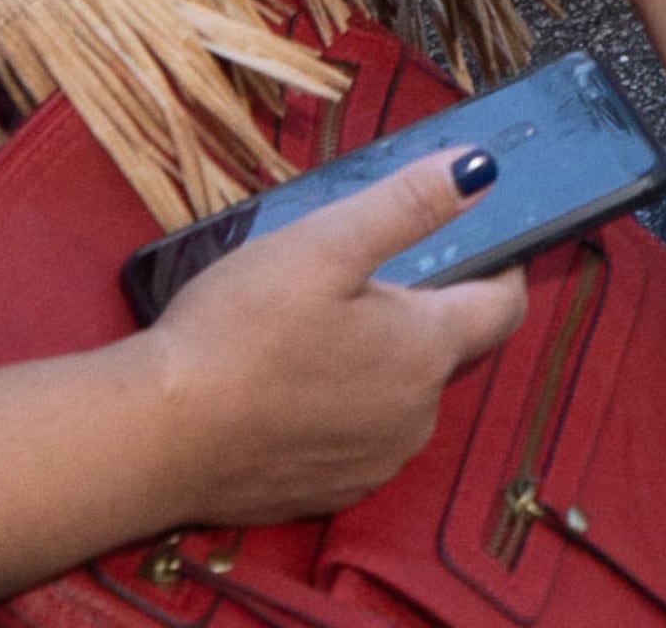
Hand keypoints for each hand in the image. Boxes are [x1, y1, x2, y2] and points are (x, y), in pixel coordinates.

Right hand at [129, 151, 522, 527]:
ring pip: (399, 397)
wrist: (163, 436)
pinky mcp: (328, 494)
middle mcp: (416, 421)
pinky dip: (341, 408)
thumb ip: (409, 205)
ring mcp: (372, 466)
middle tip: (360, 273)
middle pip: (445, 352)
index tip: (484, 240)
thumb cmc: (243, 328)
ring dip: (378, 362)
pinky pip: (358, 439)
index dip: (501, 266)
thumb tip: (482, 171)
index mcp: (425, 353)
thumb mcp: (325, 242)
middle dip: (419, 310)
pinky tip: (290, 384)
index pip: (502, 308)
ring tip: (316, 324)